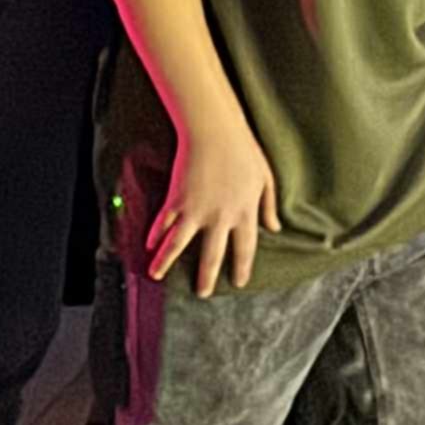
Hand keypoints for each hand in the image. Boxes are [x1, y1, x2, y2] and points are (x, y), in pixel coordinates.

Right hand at [146, 107, 280, 294]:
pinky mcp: (176, 199)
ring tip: (156, 276)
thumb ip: (268, 206)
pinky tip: (149, 246)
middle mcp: (220, 217)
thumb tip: (275, 227)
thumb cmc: (243, 150)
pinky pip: (163, 223)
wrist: (213, 130)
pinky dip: (155, 236)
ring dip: (166, 262)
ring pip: (178, 245)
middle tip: (202, 293)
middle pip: (211, 256)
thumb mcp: (265, 178)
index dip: (241, 267)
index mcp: (245, 212)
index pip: (244, 248)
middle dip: (206, 277)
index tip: (238, 282)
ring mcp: (195, 210)